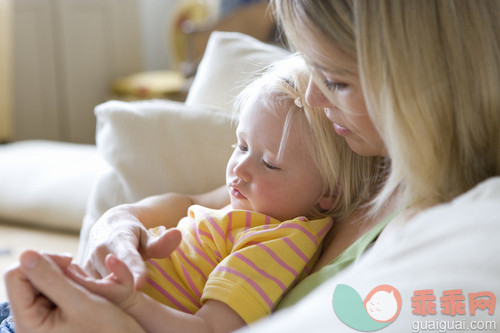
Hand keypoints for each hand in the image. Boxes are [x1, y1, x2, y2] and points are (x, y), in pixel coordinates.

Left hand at [4, 250, 144, 332]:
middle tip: (77, 270)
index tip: (68, 259)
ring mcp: (41, 317)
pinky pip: (52, 287)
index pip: (15, 277)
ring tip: (84, 285)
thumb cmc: (106, 330)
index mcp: (28, 323)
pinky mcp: (53, 313)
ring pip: (40, 280)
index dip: (39, 260)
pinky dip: (67, 281)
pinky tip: (83, 289)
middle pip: (26, 277)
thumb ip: (50, 278)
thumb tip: (25, 254)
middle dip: (53, 268)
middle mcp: (30, 320)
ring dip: (62, 274)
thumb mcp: (79, 301)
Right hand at [82, 212, 181, 287]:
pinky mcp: (78, 275)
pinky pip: (89, 291)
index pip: (128, 257)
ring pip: (99, 287)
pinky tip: (108, 299)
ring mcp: (87, 263)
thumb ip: (161, 242)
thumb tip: (177, 234)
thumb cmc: (134, 235)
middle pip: (112, 278)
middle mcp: (99, 251)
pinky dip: (100, 296)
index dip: (134, 270)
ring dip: (111, 294)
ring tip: (122, 296)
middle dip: (122, 288)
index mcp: (119, 239)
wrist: (108, 226)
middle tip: (134, 293)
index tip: (140, 284)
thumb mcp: (147, 236)